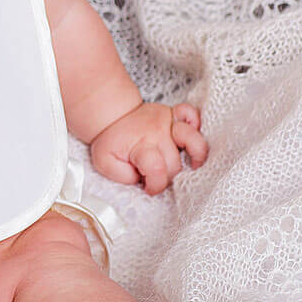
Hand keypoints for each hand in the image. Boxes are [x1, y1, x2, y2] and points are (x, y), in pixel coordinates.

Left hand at [89, 101, 208, 194]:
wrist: (111, 115)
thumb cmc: (111, 141)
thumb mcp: (105, 163)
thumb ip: (122, 176)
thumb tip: (141, 179)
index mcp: (141, 146)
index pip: (157, 170)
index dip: (156, 185)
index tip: (149, 189)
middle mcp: (157, 133)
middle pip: (175, 163)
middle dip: (168, 177)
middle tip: (157, 177)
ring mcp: (167, 121)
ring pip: (193, 139)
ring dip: (197, 154)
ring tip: (194, 165)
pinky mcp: (172, 113)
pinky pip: (191, 113)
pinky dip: (196, 123)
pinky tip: (191, 139)